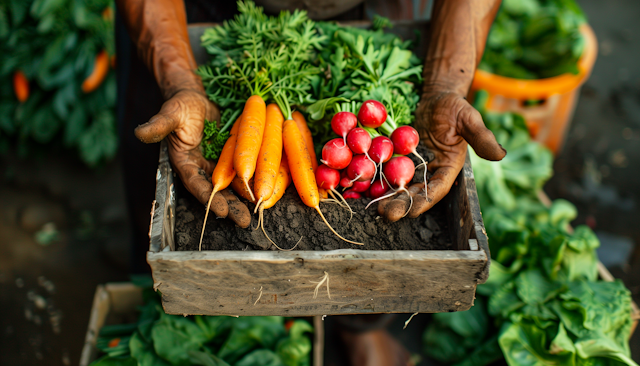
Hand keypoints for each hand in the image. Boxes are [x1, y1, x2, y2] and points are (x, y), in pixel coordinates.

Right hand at [135, 89, 250, 227]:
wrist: (197, 97)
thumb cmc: (181, 104)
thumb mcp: (170, 114)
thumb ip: (158, 126)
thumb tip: (140, 133)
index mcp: (185, 162)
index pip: (197, 184)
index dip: (209, 198)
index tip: (222, 211)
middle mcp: (201, 167)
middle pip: (217, 191)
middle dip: (231, 206)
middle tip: (244, 222)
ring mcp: (217, 163)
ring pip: (231, 184)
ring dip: (243, 198)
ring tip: (257, 210)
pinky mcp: (231, 156)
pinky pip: (242, 170)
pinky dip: (252, 180)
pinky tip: (265, 189)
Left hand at [378, 91, 505, 221]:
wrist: (435, 97)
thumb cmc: (455, 107)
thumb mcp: (469, 118)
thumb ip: (481, 137)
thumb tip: (500, 154)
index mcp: (448, 168)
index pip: (437, 189)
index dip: (424, 200)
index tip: (411, 211)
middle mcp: (429, 172)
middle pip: (414, 192)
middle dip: (401, 204)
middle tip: (385, 213)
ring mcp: (412, 167)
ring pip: (398, 186)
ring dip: (387, 197)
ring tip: (373, 207)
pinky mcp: (397, 159)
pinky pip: (386, 171)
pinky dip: (376, 180)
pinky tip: (363, 187)